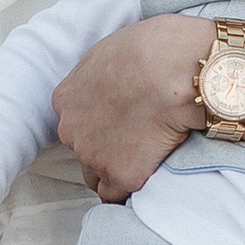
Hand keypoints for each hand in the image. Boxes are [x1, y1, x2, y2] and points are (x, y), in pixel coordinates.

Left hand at [54, 14, 213, 200]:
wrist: (177, 70)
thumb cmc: (154, 49)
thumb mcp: (112, 49)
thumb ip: (100, 75)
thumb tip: (113, 82)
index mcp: (67, 99)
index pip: (74, 123)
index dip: (98, 125)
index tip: (118, 122)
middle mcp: (72, 131)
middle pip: (83, 151)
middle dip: (105, 148)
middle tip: (137, 138)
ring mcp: (95, 156)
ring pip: (97, 176)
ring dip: (116, 171)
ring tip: (146, 157)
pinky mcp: (122, 175)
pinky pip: (118, 195)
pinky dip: (131, 189)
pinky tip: (149, 177)